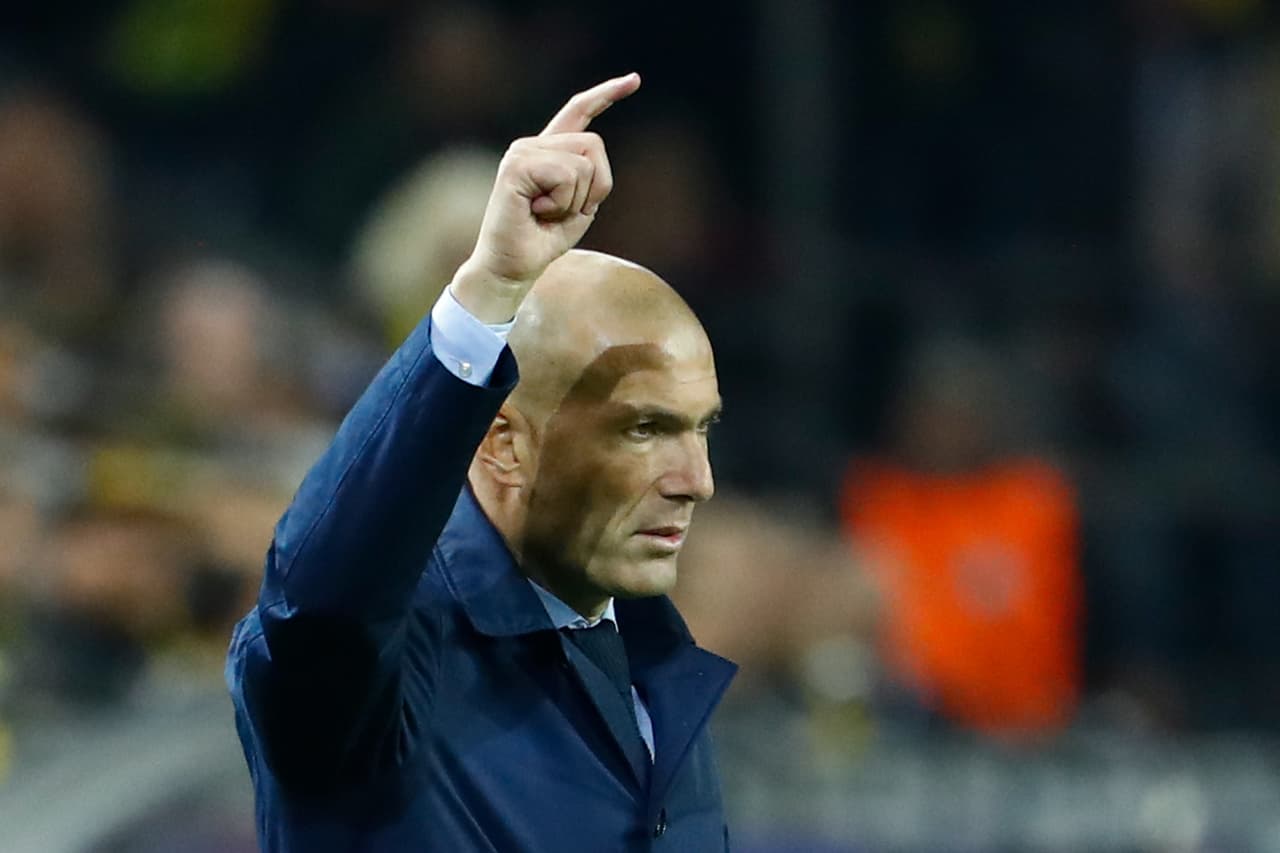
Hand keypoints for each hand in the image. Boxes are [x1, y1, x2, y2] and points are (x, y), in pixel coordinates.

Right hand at [451, 73, 640, 322]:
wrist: (511, 269)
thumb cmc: (543, 242)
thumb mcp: (578, 207)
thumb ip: (589, 178)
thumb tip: (591, 155)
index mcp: (547, 151)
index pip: (579, 112)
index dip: (607, 94)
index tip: (634, 80)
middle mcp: (532, 144)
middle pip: (594, 145)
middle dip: (594, 187)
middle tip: (561, 212)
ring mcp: (522, 152)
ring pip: (584, 163)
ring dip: (575, 200)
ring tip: (545, 214)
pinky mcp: (516, 166)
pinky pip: (567, 176)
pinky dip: (562, 203)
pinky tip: (536, 212)